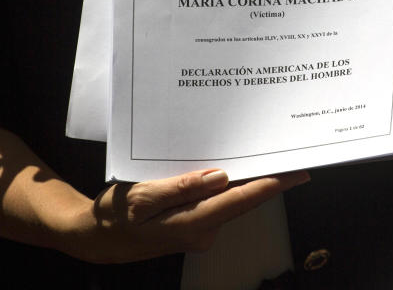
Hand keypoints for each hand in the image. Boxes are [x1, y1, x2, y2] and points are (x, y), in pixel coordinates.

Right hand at [62, 169, 309, 262]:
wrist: (94, 239)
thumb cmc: (114, 216)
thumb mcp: (141, 197)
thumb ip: (181, 188)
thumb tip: (221, 178)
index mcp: (192, 224)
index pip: (241, 201)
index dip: (273, 186)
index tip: (298, 173)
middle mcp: (202, 232)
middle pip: (242, 201)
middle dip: (267, 179)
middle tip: (289, 152)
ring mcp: (199, 231)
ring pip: (231, 202)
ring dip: (247, 181)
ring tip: (266, 153)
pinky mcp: (192, 226)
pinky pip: (217, 203)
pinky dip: (228, 187)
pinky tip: (231, 169)